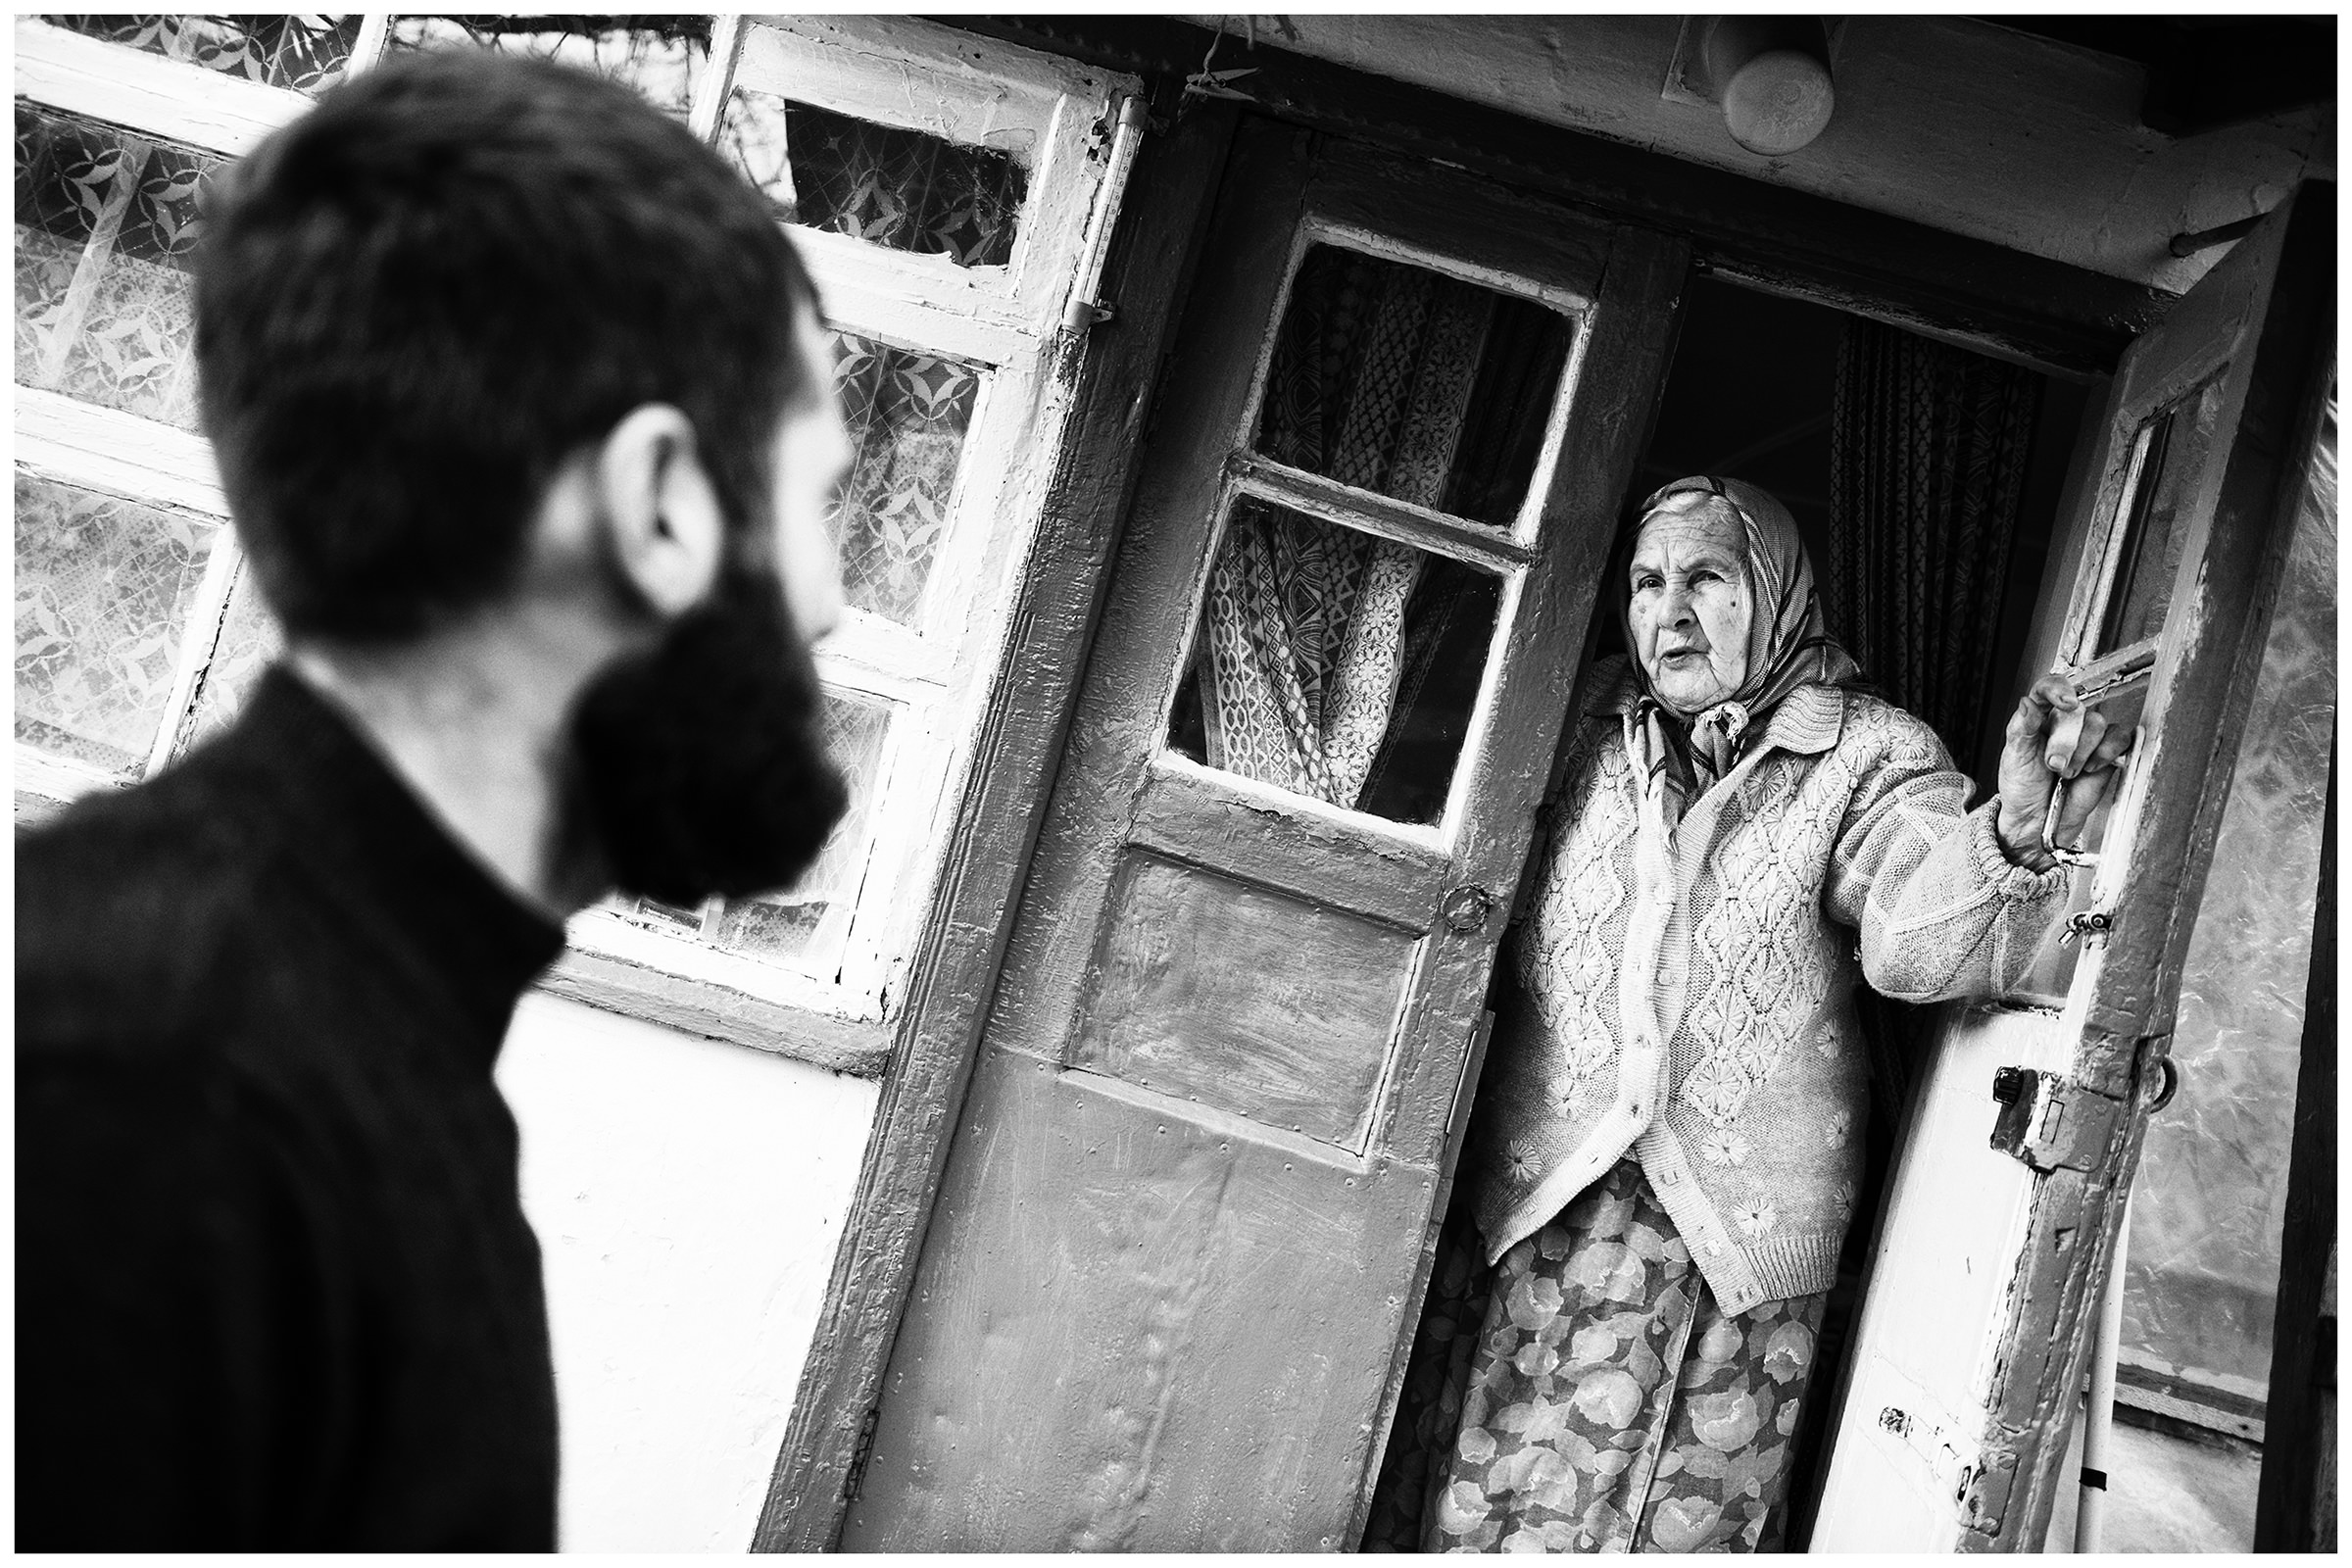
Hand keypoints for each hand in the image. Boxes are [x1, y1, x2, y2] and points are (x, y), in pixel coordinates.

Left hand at [1993, 674, 2136, 870]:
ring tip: (2067, 772)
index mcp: (2038, 715)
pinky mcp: (2108, 753)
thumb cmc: (2023, 787)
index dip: (2058, 689)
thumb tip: (2028, 702)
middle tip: (2053, 765)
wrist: (2038, 820)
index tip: (2065, 703)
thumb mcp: (2014, 756)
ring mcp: (2088, 737)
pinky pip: (2120, 737)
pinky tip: (2091, 768)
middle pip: (2077, 709)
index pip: (2049, 686)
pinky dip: (2107, 751)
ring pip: (2098, 723)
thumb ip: (2022, 727)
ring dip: (2082, 751)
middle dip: (2065, 741)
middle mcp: (2065, 722)